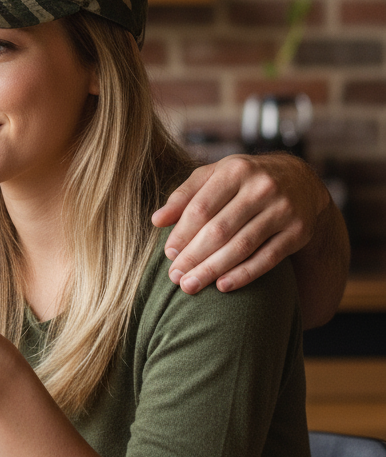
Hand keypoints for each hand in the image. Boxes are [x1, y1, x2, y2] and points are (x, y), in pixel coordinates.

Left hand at [152, 153, 330, 294]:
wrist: (300, 180)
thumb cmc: (243, 180)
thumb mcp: (214, 176)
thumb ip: (185, 196)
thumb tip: (156, 221)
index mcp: (235, 170)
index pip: (201, 207)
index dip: (182, 233)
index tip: (168, 253)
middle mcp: (261, 187)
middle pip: (220, 229)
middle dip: (194, 256)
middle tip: (175, 276)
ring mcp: (282, 210)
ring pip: (242, 246)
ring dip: (213, 269)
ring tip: (191, 285)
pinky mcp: (298, 231)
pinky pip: (267, 258)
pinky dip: (243, 275)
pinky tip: (222, 286)